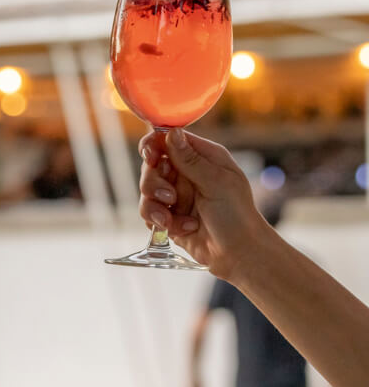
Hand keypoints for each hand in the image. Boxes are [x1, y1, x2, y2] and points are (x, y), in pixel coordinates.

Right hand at [138, 129, 268, 279]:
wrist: (240, 254)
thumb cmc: (238, 216)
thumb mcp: (217, 183)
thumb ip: (191, 160)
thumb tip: (171, 132)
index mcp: (203, 158)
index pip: (169, 140)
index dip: (154, 147)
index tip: (152, 159)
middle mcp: (187, 173)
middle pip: (151, 166)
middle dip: (154, 183)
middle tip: (169, 198)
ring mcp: (176, 195)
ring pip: (146, 190)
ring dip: (155, 206)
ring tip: (171, 219)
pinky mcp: (168, 215)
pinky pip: (148, 212)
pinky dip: (160, 222)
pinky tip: (181, 228)